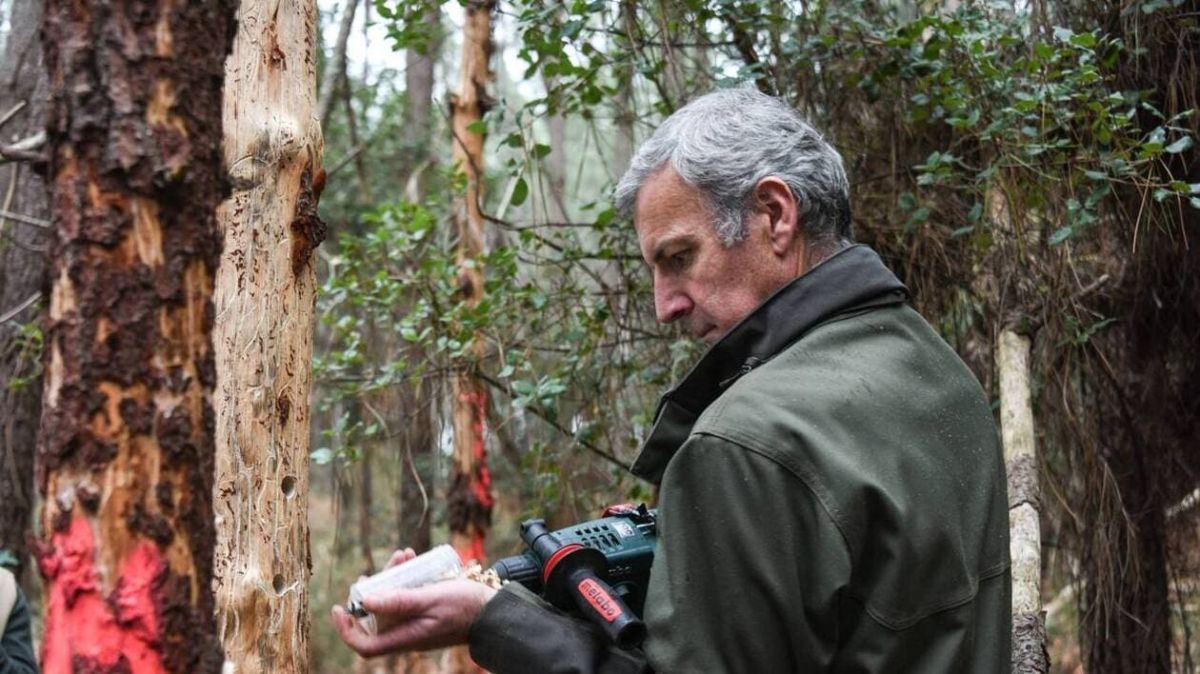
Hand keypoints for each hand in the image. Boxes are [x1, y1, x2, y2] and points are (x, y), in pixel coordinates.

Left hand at [331, 548, 498, 657]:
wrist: (496, 611)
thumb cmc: (466, 606)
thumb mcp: (431, 598)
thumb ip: (399, 601)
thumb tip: (365, 600)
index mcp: (407, 637)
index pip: (365, 645)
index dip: (346, 629)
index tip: (339, 608)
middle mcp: (409, 633)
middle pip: (377, 619)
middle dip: (370, 593)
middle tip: (369, 574)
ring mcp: (418, 624)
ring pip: (393, 604)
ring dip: (391, 580)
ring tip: (401, 555)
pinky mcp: (428, 612)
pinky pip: (409, 598)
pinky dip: (408, 579)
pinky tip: (414, 559)